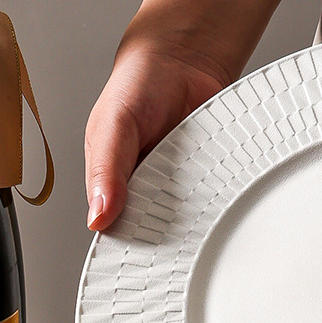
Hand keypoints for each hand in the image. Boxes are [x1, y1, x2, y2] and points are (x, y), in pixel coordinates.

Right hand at [84, 40, 229, 230]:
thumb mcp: (113, 124)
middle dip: (171, 238)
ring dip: (199, 220)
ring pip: (191, 218)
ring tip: (204, 220)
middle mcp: (147, 188)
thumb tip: (97, 216)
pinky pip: (216, 195)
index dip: (132, 248)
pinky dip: (221, 197)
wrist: (182, 59)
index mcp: (113, 183)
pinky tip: (224, 198)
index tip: (146, 263)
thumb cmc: (138, 86)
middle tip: (180, 244)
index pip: (119, 229)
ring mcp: (180, 184)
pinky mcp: (207, 175)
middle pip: (159, 230)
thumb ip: (105, 169)